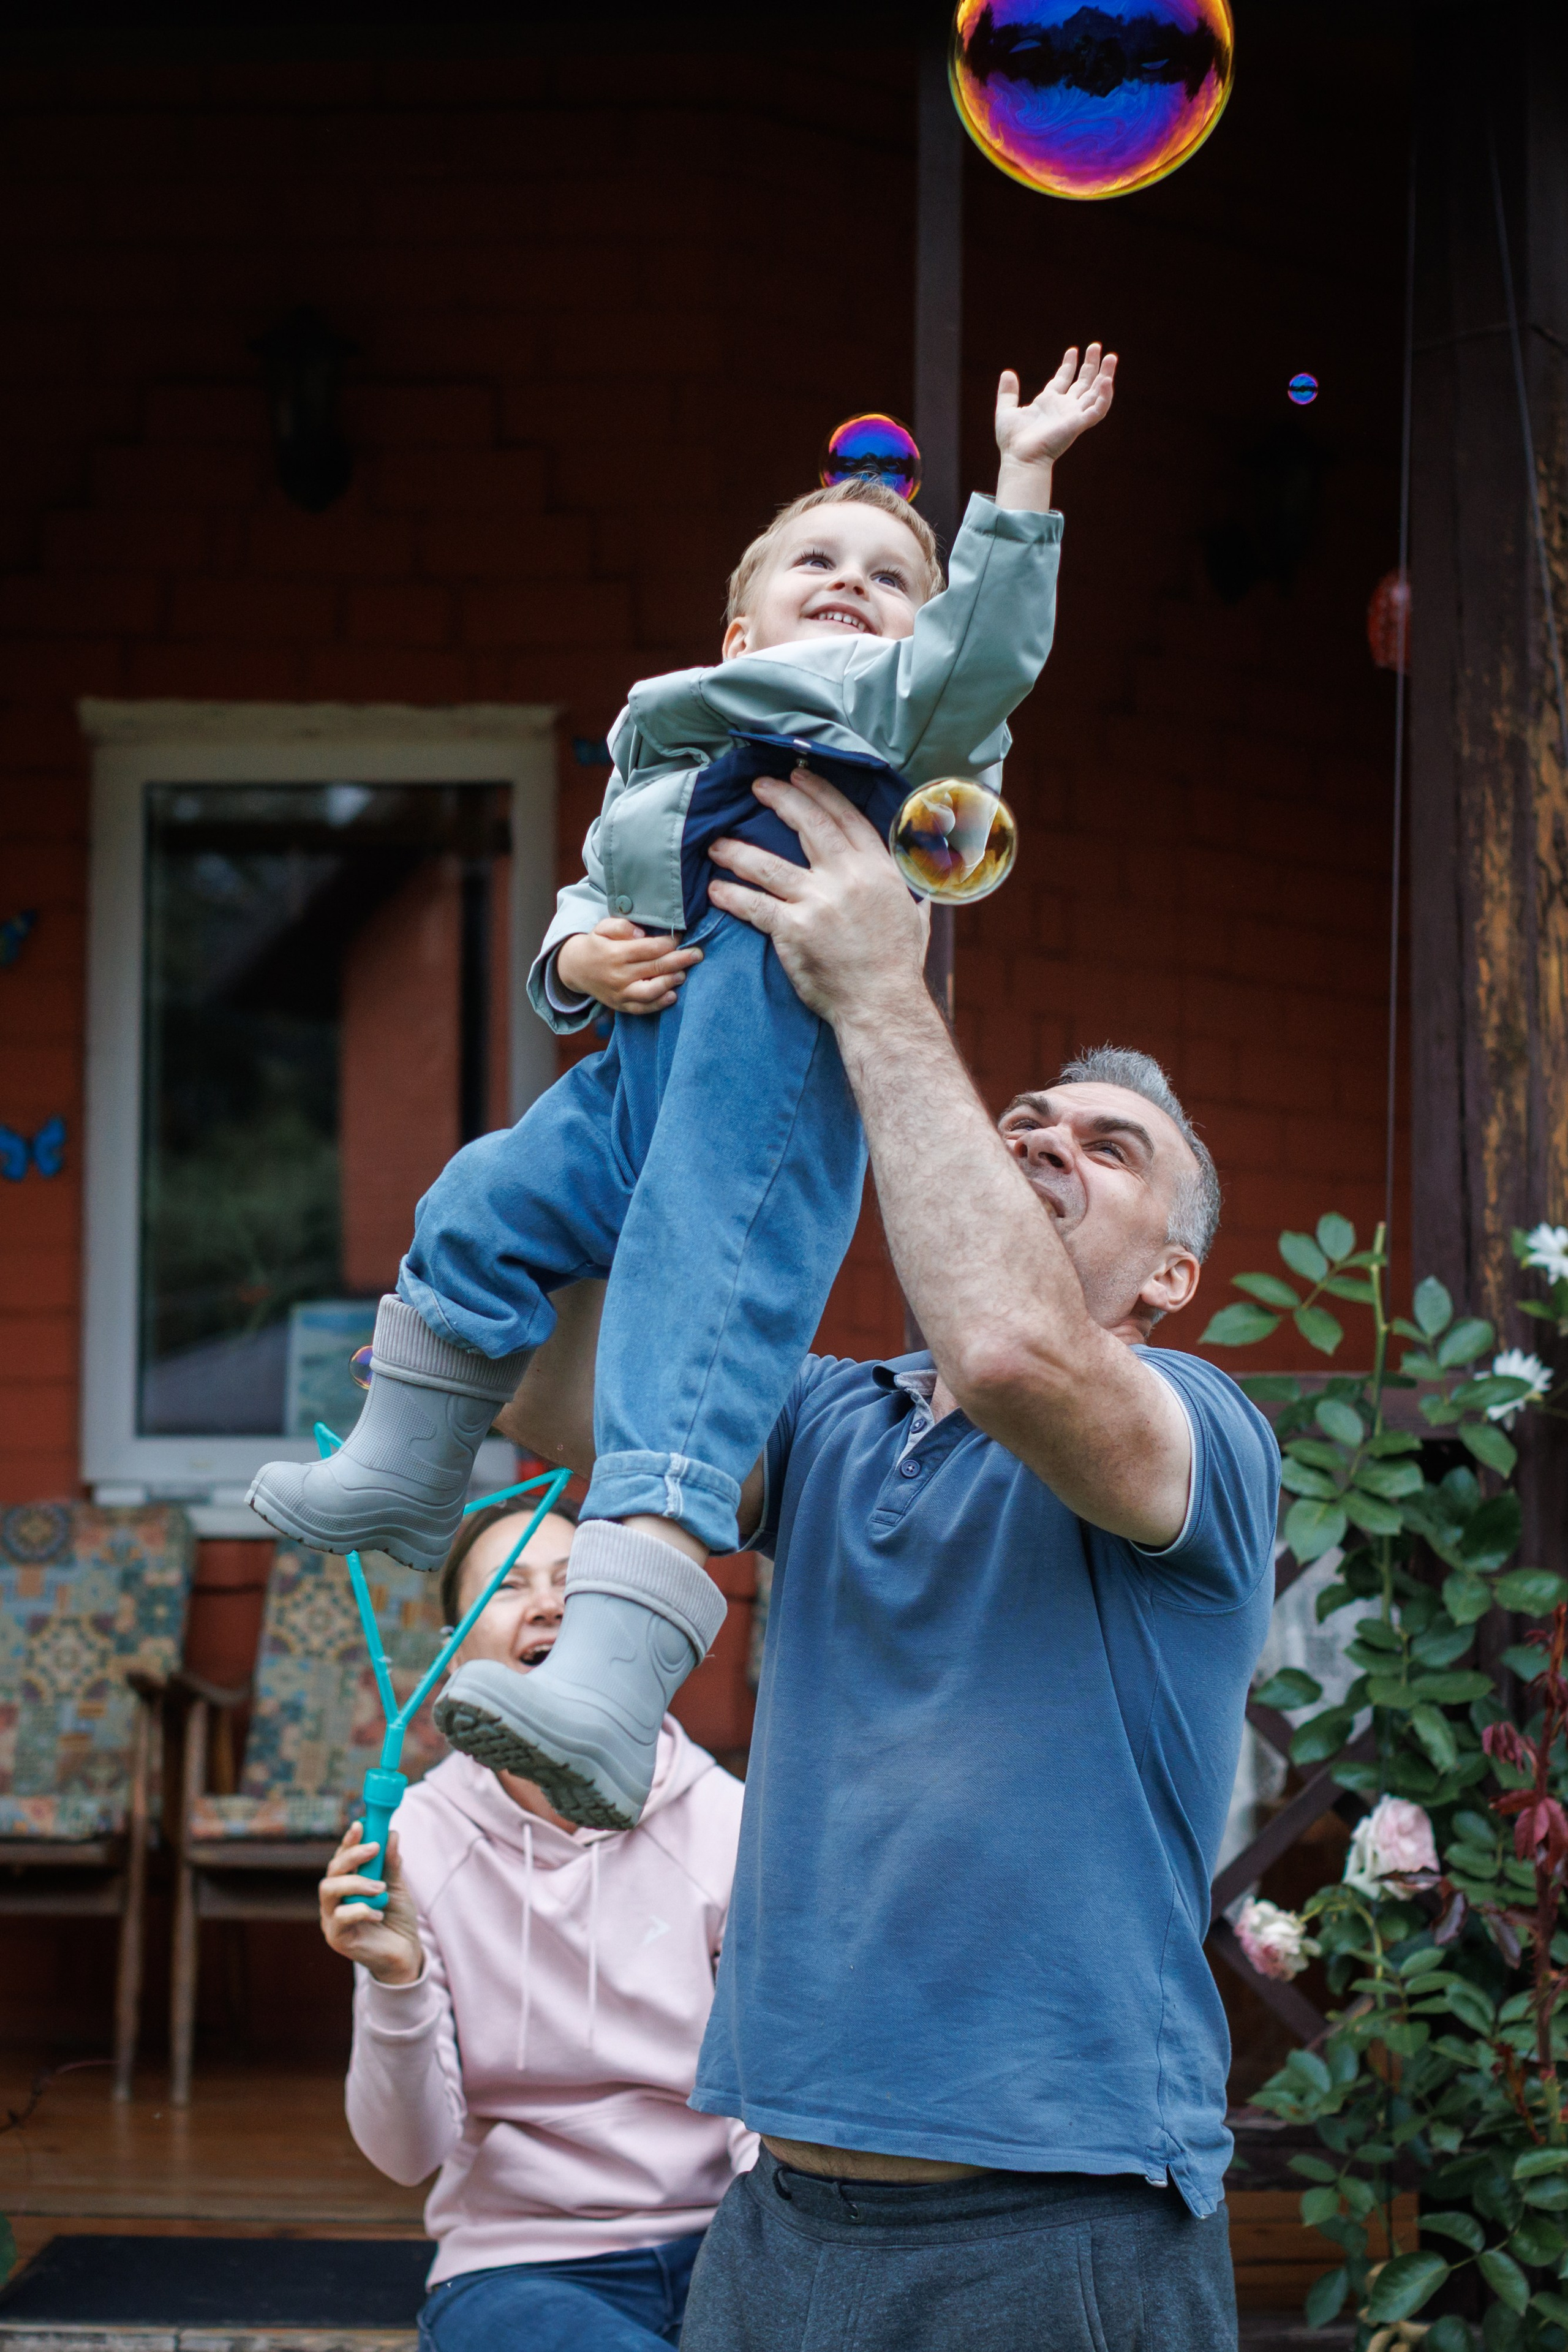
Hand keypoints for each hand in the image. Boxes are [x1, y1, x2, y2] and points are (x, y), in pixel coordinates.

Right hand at [319, 1822, 423, 1985]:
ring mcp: (332, 1919)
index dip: (348, 1841)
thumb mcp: (397, 1886)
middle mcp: (334, 1900)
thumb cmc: (396, 1917)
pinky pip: (340, 1918)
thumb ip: (391, 1863)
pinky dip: (361, 1910)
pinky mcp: (336, 1938)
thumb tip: (391, 1834)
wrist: (404, 1952)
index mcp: (346, 1884)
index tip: (361, 1825)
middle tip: (374, 1849)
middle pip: (331, 1871)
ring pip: (328, 1890)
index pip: (341, 1858)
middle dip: (351, 1855)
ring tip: (380, 1888)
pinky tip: (378, 1912)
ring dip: (355, 1882)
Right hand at [556, 918, 701, 1014]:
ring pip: (650, 991)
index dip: (669, 942)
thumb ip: (621, 926)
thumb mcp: (602, 927)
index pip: (649, 948)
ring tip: (684, 973)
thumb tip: (641, 932)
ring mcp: (619, 993)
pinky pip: (642, 1008)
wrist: (575, 969)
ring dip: (670, 982)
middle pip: (654, 968)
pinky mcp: (621, 1005)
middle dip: (679, 960)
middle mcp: (618, 975)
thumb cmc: (596, 944)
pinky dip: (659, 1004)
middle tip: (697, 954)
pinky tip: (673, 995)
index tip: (681, 937)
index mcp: (615, 953)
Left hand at [708, 768, 928, 1028]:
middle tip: (757, 788)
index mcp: (877, 869)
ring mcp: (818, 902)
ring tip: (717, 844)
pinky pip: (754, 905)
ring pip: (768, 864)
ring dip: (738, 850)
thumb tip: (918, 877)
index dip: (819, 791)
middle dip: (779, 800)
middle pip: (808, 825)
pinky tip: (716, 890)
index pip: (845, 816)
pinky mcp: (794, 930)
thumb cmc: (899, 965)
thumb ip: (908, 890)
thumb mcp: (915, 915)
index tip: (800, 776)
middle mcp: (847, 878)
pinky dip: (732, 895)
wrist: (883, 1004)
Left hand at [994, 344, 1116, 509]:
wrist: (1020, 458)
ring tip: (1111, 357)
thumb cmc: (1013, 441)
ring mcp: (1073, 415)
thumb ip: (1008, 393)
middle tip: (1095, 346)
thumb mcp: (1006, 411)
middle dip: (1090, 365)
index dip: (1069, 365)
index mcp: (1048, 403)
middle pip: (1083, 383)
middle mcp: (1064, 408)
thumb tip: (1007, 372)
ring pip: (1095, 393)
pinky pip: (1097, 409)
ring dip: (1105, 375)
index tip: (1073, 351)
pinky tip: (1106, 380)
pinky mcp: (1079, 424)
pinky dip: (1104, 396)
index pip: (1063, 379)